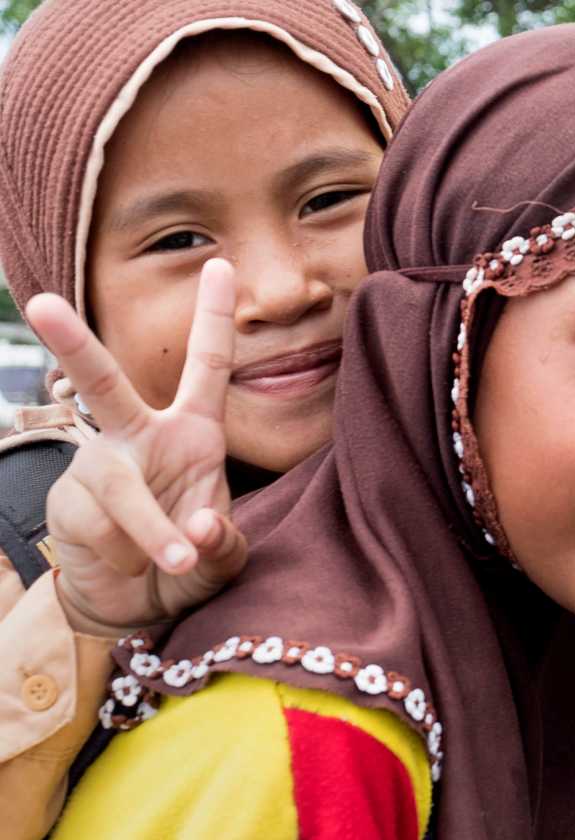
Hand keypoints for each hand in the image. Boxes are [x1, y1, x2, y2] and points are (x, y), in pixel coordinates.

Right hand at [27, 259, 249, 637]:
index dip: (213, 317)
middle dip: (72, 345)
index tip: (221, 262)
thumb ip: (225, 544)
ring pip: (118, 485)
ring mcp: (98, 468)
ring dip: (151, 529)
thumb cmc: (189, 562)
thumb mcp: (224, 556)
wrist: (139, 604)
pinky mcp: (69, 504)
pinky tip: (134, 563)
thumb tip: (200, 527)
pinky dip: (131, 552)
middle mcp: (139, 437)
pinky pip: (102, 525)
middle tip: (40, 303)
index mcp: (192, 431)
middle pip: (103, 385)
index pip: (207, 366)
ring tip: (177, 561)